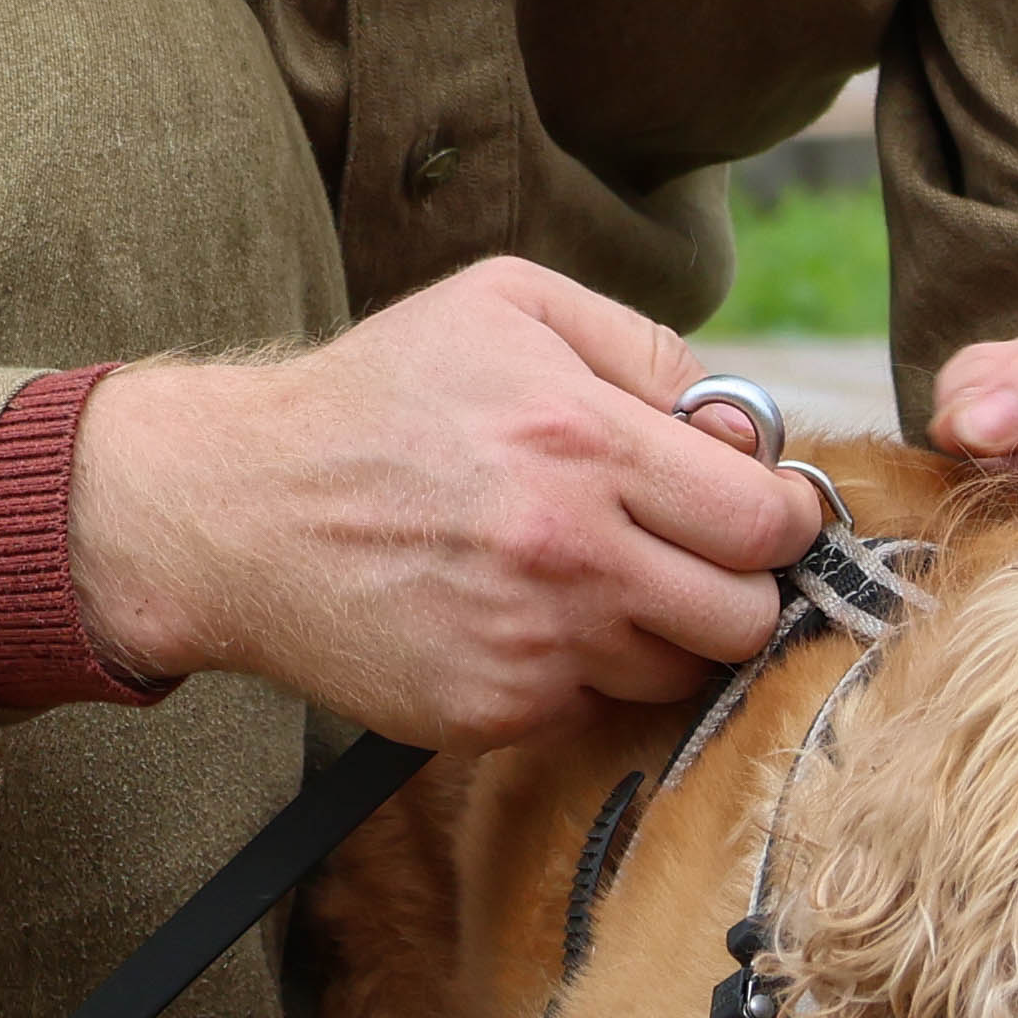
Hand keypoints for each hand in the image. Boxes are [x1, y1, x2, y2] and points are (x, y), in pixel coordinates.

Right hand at [66, 261, 816, 744]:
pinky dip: (582, 673)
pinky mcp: (491, 712)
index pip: (765, 520)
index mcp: (585, 438)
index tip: (760, 512)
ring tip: (595, 582)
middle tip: (689, 556)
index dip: (782, 518)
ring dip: (660, 635)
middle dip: (737, 587)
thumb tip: (741, 426)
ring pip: (679, 674)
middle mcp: (568, 549)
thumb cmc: (377, 394)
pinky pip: (596, 710)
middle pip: (745, 617)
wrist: (235, 507)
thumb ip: (644, 346)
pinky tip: (526, 619)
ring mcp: (531, 643)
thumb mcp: (507, 306)